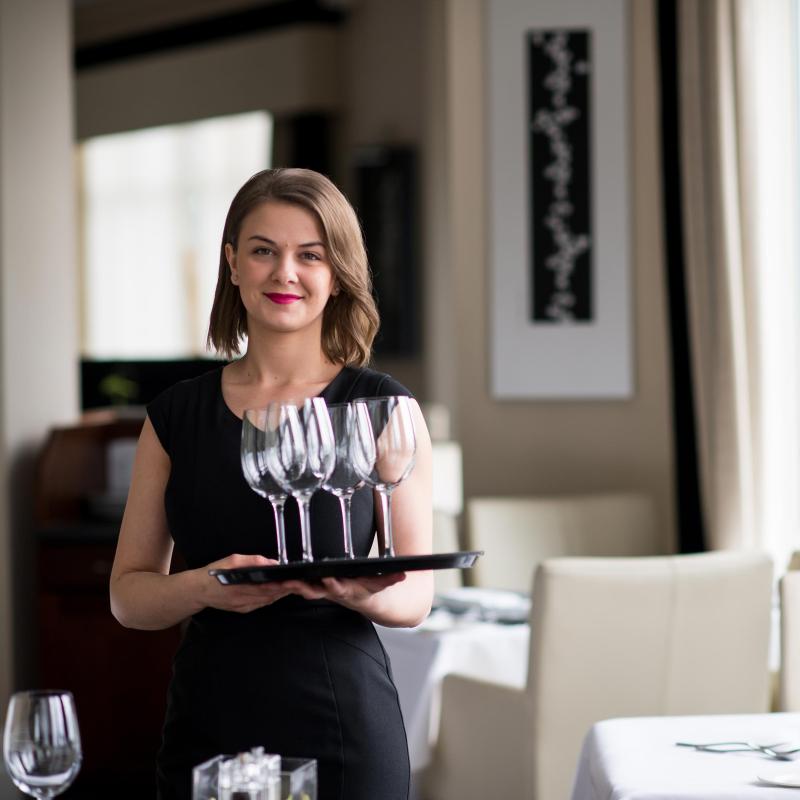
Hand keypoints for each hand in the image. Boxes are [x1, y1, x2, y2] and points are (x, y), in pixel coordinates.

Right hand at [200, 553, 291, 613]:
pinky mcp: (242, 610)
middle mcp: (244, 599)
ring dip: (280, 595)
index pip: (267, 587)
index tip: (293, 580)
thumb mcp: (232, 560)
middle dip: (285, 590)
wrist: (197, 590)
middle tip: (298, 583)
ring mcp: (243, 606)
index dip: (281, 585)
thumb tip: (270, 562)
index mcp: (241, 586)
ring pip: (267, 601)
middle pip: (270, 596)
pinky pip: (261, 605)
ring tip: (292, 587)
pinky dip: (270, 599)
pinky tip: (277, 593)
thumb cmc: (215, 572)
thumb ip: (252, 561)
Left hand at [280, 572, 406, 612]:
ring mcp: (322, 591)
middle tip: (292, 581)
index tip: (327, 578)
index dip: (332, 584)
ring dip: (291, 585)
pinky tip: (274, 577)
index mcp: (347, 590)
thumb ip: (391, 580)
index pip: (339, 588)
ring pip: (303, 588)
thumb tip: (404, 573)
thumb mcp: (382, 585)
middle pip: (315, 590)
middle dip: (303, 586)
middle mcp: (332, 592)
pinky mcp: (315, 586)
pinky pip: (299, 584)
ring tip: (277, 579)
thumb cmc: (373, 590)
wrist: (370, 604)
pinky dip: (287, 582)